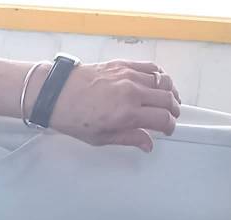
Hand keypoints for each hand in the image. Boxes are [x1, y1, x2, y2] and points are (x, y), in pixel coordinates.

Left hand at [43, 58, 179, 150]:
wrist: (57, 94)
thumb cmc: (73, 117)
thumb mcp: (100, 138)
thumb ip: (128, 138)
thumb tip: (147, 144)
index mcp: (126, 113)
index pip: (162, 118)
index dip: (169, 126)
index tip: (167, 130)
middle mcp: (131, 92)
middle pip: (167, 99)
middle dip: (173, 110)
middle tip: (171, 116)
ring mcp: (129, 75)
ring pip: (163, 81)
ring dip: (170, 92)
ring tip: (169, 100)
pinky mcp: (123, 64)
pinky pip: (151, 67)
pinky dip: (160, 75)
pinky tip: (159, 83)